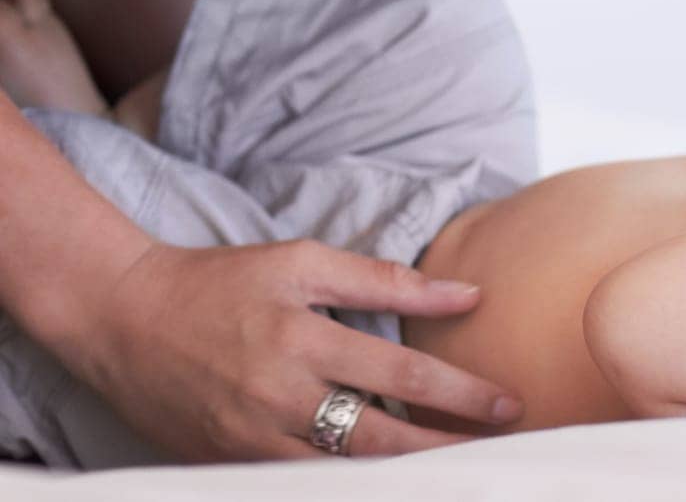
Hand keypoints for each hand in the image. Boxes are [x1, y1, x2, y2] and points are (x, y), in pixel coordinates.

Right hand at [66, 240, 524, 460]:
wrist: (122, 317)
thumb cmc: (223, 281)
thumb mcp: (302, 262)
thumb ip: (385, 280)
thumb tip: (466, 292)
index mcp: (303, 338)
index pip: (401, 373)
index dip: (461, 394)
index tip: (508, 405)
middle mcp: (278, 397)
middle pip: (380, 439)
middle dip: (445, 449)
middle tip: (500, 453)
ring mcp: (248, 441)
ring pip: (340, 475)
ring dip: (401, 477)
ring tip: (455, 477)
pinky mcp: (224, 467)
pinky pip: (297, 486)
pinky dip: (344, 487)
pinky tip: (385, 484)